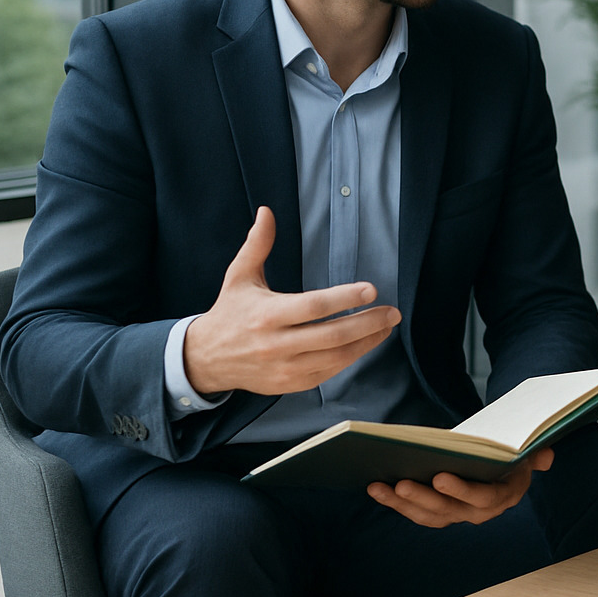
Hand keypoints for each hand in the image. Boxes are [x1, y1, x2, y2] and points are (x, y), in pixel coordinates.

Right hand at [182, 207, 401, 394]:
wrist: (205, 358)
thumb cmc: (229, 312)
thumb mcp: (239, 276)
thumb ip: (257, 245)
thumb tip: (267, 212)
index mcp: (267, 315)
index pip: (313, 306)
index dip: (345, 298)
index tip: (372, 290)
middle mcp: (277, 344)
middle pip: (332, 335)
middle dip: (368, 323)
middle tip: (392, 312)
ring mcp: (285, 367)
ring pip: (335, 358)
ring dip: (367, 342)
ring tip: (386, 327)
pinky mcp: (290, 383)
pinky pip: (328, 373)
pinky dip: (350, 358)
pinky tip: (365, 343)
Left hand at [367, 448, 554, 527]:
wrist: (505, 466)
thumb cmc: (513, 455)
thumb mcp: (529, 452)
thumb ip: (537, 454)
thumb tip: (545, 456)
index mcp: (503, 496)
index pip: (482, 497)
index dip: (462, 490)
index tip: (440, 476)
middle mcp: (479, 512)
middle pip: (448, 509)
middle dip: (423, 497)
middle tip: (401, 482)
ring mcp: (457, 514)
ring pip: (427, 515)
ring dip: (401, 503)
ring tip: (378, 486)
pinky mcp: (439, 513)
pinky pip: (416, 513)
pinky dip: (396, 503)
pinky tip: (377, 489)